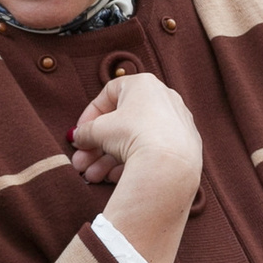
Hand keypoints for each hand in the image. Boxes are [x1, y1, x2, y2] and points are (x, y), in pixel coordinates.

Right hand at [71, 73, 204, 262]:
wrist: (169, 162)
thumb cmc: (133, 134)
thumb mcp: (99, 130)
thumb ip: (85, 131)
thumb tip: (78, 137)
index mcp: (143, 84)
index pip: (110, 93)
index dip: (90, 114)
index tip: (80, 134)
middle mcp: (163, 99)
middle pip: (121, 123)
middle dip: (97, 146)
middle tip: (81, 163)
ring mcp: (175, 123)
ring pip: (135, 140)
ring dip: (109, 159)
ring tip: (93, 177)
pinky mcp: (183, 145)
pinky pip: (152, 151)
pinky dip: (132, 163)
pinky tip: (114, 179)